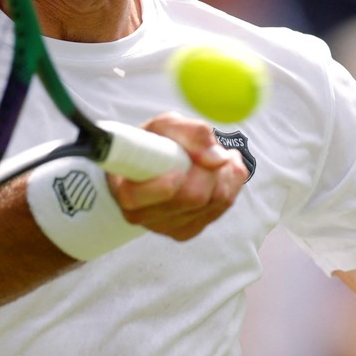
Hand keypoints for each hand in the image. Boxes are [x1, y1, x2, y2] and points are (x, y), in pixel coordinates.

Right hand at [107, 112, 246, 239]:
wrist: (152, 163)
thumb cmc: (154, 143)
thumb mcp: (165, 125)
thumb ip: (190, 133)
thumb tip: (218, 159)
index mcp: (126, 190)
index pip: (149, 197)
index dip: (169, 183)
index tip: (179, 167)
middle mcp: (143, 215)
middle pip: (194, 197)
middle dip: (209, 169)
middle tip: (207, 150)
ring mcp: (167, 227)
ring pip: (215, 201)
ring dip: (223, 173)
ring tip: (212, 156)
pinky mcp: (188, 230)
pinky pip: (223, 205)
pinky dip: (229, 182)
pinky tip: (218, 170)